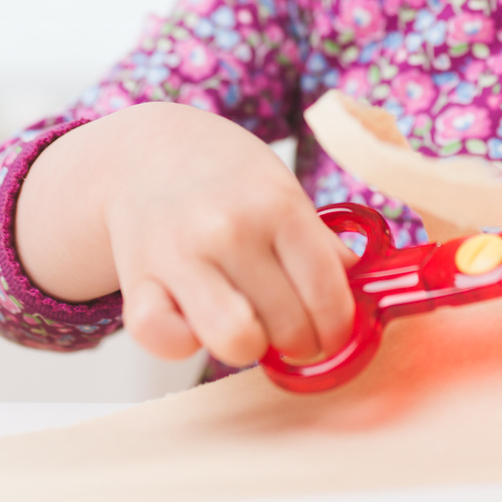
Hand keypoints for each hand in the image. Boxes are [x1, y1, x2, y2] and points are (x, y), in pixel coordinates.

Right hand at [16, 102, 357, 366]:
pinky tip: (196, 323)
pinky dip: (184, 342)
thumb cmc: (224, 179)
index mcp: (278, 205)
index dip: (338, 327)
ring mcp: (181, 256)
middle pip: (288, 326)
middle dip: (299, 342)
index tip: (332, 332)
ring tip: (250, 326)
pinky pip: (165, 340)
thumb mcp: (282, 191)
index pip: (328, 294)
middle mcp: (230, 229)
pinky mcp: (138, 281)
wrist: (145, 153)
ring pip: (236, 342)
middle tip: (292, 331)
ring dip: (251, 348)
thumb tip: (362, 295)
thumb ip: (320, 245)